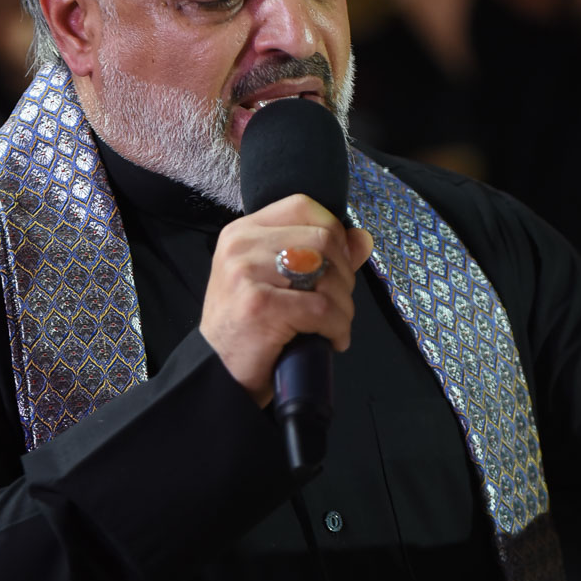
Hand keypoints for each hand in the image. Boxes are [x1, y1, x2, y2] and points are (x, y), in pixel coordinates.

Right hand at [199, 194, 373, 404]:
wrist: (219, 373)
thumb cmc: (249, 329)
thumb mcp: (278, 282)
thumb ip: (321, 254)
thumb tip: (362, 239)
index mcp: (243, 232)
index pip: (304, 206)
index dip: (334, 233)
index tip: (337, 265)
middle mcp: (241, 246)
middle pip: (323, 239)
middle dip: (344, 276)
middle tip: (335, 304)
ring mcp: (247, 274)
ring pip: (327, 273)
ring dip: (343, 305)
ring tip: (332, 325)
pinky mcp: (260, 306)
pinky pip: (323, 308)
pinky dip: (337, 327)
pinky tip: (331, 339)